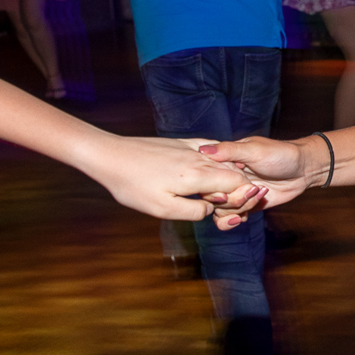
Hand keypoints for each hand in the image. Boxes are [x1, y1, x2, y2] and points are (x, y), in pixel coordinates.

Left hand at [83, 135, 256, 218]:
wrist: (110, 156)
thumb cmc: (133, 186)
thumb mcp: (162, 209)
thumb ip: (193, 212)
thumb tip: (211, 209)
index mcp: (197, 176)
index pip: (238, 183)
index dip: (244, 197)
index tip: (233, 210)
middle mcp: (199, 159)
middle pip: (235, 171)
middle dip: (239, 189)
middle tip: (228, 207)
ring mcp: (191, 148)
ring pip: (224, 161)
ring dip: (229, 177)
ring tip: (219, 194)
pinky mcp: (181, 142)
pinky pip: (211, 149)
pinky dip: (218, 162)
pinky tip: (214, 169)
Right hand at [196, 135, 316, 228]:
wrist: (303, 169)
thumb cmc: (280, 154)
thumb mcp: (254, 150)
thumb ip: (229, 151)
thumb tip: (202, 150)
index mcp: (224, 161)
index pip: (203, 177)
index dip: (211, 185)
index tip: (227, 186)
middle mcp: (226, 178)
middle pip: (210, 197)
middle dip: (227, 199)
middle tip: (251, 190)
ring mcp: (236, 193)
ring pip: (220, 210)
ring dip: (235, 209)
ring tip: (255, 197)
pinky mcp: (246, 205)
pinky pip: (232, 217)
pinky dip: (236, 220)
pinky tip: (247, 215)